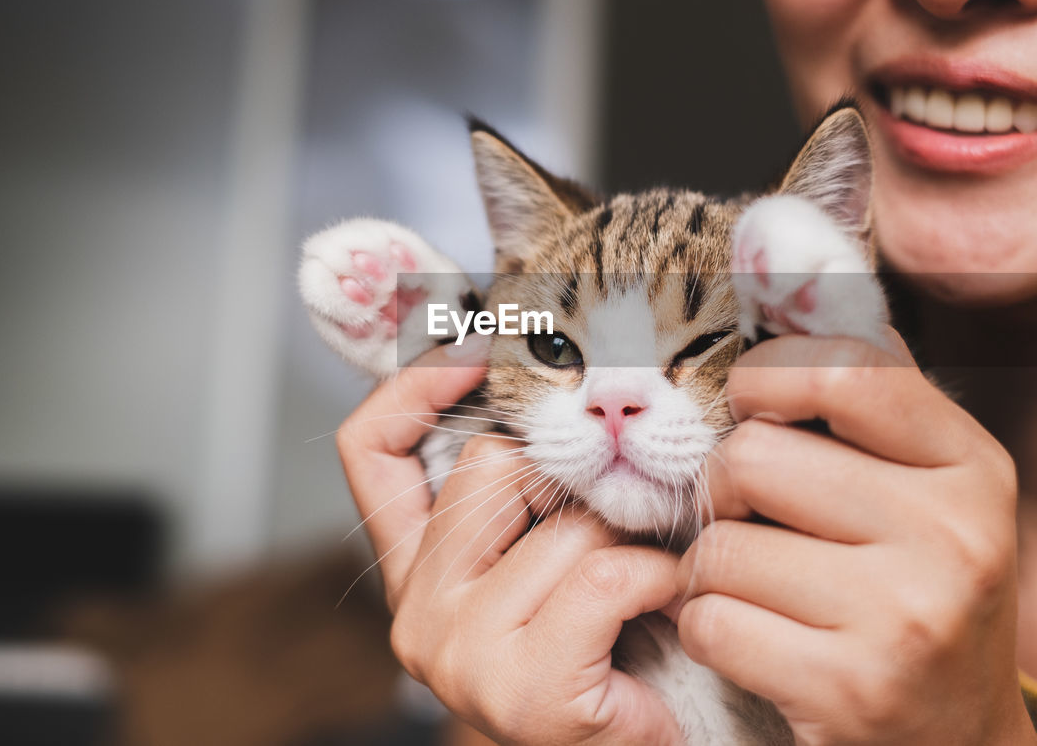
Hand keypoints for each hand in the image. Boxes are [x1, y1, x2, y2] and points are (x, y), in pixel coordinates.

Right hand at [336, 340, 683, 745]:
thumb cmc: (606, 650)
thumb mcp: (549, 552)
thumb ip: (529, 489)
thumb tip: (557, 382)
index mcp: (414, 570)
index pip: (370, 453)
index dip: (414, 385)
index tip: (479, 350)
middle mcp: (416, 609)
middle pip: (490, 466)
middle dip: (574, 477)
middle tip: (624, 510)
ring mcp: (457, 650)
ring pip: (564, 522)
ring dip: (633, 536)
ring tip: (653, 574)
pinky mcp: (520, 686)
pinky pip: (607, 572)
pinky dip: (659, 577)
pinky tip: (666, 603)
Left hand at [675, 331, 1036, 745]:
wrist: (958, 740)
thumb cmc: (917, 593)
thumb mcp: (927, 487)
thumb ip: (870, 393)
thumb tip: (795, 271)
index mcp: (970, 464)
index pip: (841, 366)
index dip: (765, 377)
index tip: (754, 406)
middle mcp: (953, 533)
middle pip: (754, 456)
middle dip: (726, 488)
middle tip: (751, 518)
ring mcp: (906, 616)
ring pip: (722, 545)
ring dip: (711, 568)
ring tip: (755, 587)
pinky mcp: (852, 689)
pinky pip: (712, 620)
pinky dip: (708, 628)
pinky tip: (753, 639)